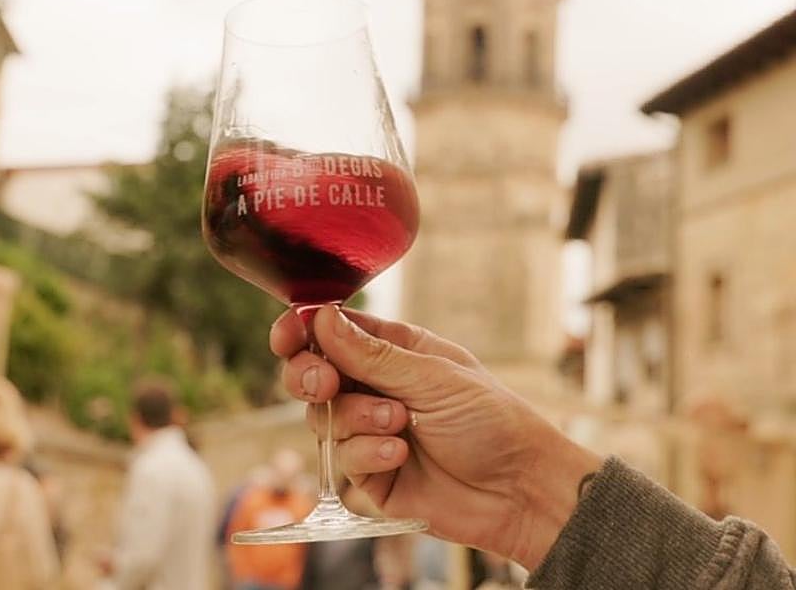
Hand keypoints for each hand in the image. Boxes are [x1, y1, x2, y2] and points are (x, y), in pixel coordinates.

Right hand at [271, 304, 601, 569]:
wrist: (520, 490)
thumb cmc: (492, 420)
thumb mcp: (433, 376)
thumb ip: (371, 353)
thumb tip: (320, 317)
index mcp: (393, 350)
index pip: (331, 332)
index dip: (302, 331)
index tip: (288, 336)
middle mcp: (375, 388)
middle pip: (312, 374)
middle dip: (310, 376)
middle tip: (326, 384)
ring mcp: (371, 431)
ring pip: (322, 418)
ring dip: (355, 419)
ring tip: (397, 424)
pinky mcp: (372, 475)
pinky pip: (343, 460)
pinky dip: (366, 454)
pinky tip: (399, 455)